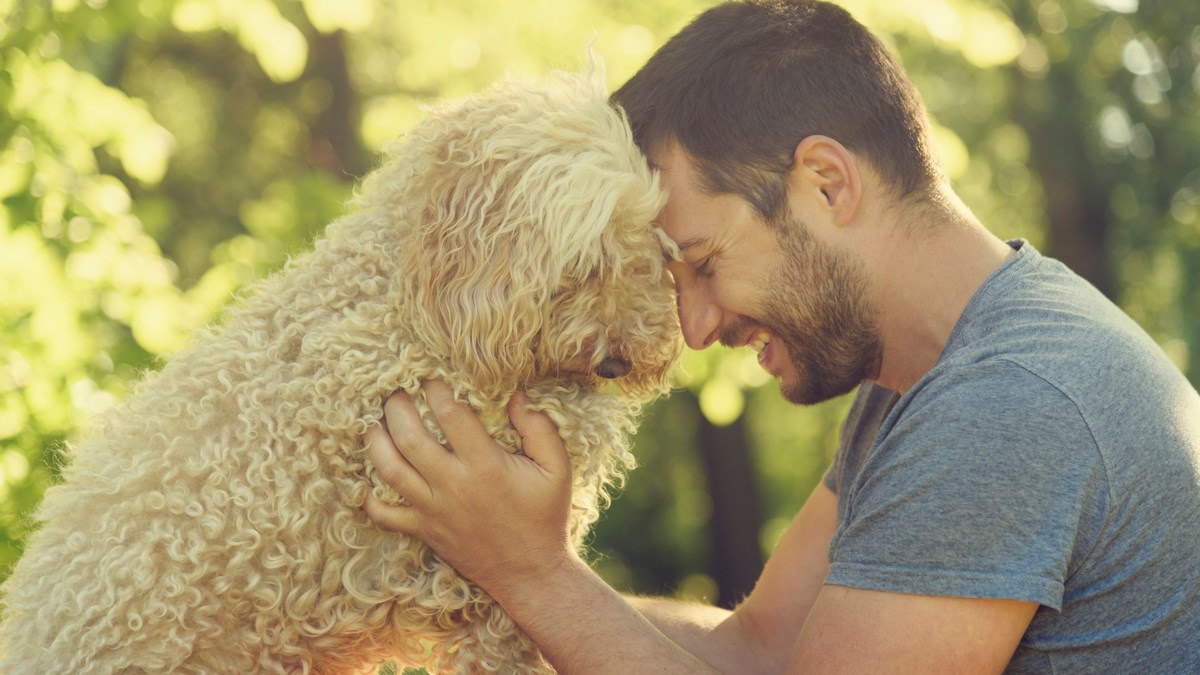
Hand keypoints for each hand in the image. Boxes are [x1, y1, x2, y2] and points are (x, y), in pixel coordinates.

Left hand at [363, 380, 574, 597]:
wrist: (530, 573)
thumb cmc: (545, 517)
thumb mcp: (557, 469)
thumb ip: (540, 429)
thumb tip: (517, 395)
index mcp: (486, 465)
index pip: (450, 415)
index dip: (436, 389)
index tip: (430, 375)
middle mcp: (454, 485)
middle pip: (409, 437)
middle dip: (397, 408)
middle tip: (395, 391)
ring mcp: (434, 510)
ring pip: (389, 470)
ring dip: (376, 442)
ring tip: (375, 422)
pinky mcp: (423, 530)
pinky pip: (384, 514)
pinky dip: (369, 496)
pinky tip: (369, 476)